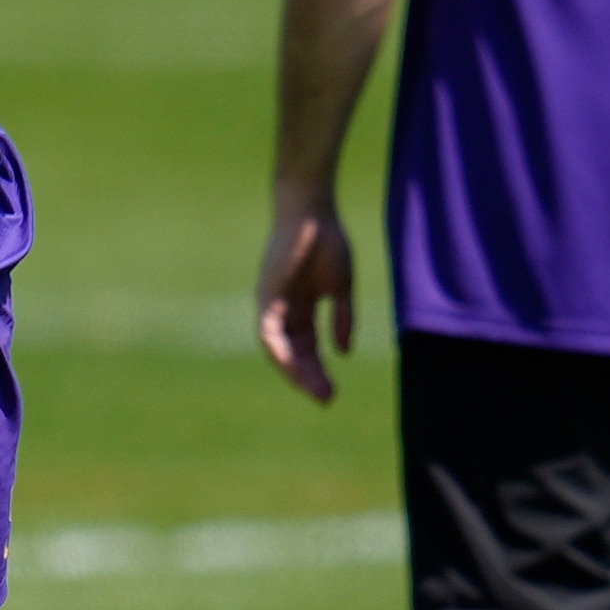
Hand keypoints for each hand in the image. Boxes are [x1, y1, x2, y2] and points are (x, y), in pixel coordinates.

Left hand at [256, 192, 357, 403]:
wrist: (312, 210)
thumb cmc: (327, 240)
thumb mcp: (341, 287)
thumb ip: (343, 317)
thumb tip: (344, 351)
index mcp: (300, 309)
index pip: (307, 348)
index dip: (318, 370)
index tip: (332, 392)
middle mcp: (282, 310)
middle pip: (293, 354)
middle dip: (309, 377)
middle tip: (327, 399)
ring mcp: (271, 304)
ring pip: (278, 350)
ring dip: (295, 372)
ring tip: (315, 390)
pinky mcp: (265, 296)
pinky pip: (268, 333)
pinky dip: (280, 352)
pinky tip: (294, 367)